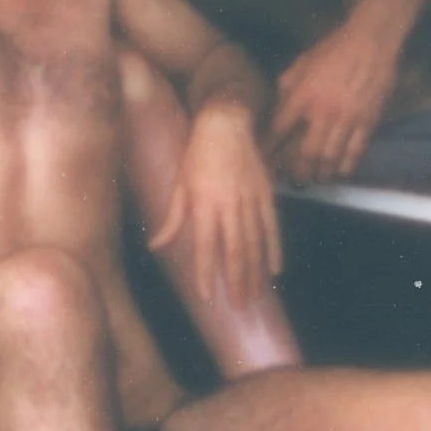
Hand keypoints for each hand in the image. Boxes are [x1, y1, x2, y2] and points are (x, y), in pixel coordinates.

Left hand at [148, 104, 281, 307]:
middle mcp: (229, 205)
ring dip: (255, 273)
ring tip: (255, 296)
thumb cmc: (197, 154)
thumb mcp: (179, 185)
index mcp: (205, 204)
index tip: (209, 295)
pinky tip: (275, 270)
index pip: (206, 246)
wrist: (226, 124)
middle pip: (235, 251)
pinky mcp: (265, 194)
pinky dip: (274, 249)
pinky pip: (272, 227)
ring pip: (255, 243)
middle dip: (237, 282)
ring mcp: (250, 200)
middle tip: (239, 307)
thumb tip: (155, 246)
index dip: (207, 272)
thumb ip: (172, 219)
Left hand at [268, 18, 404, 184]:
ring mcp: (347, 119)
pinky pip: (355, 152)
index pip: (279, 130)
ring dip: (321, 173)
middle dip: (298, 171)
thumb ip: (286, 85)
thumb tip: (277, 107)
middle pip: (306, 154)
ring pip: (330, 158)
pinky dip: (346, 166)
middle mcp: (323, 112)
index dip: (269, 149)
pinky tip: (339, 171)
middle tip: (295, 179)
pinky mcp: (368, 121)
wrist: (370, 42)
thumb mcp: (301, 62)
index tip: (265, 162)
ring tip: (316, 179)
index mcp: (302, 96)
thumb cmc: (334, 50)